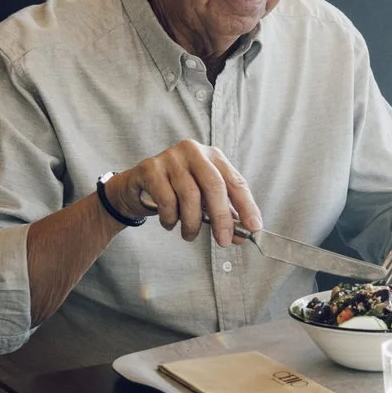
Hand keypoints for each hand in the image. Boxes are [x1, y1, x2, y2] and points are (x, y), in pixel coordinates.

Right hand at [109, 141, 263, 246]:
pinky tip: (170, 223)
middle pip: (214, 186)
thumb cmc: (176, 192)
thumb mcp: (203, 201)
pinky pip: (166, 199)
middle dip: (221, 218)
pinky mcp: (151, 168)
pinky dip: (171, 218)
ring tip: (189, 235)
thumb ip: (223, 216)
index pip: (236, 181)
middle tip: (223, 241)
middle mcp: (194, 151)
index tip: (254, 227)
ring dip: (192, 223)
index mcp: (213, 156)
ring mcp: (171, 157)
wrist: (137, 186)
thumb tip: (241, 237)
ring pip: (190, 195)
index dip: (247, 206)